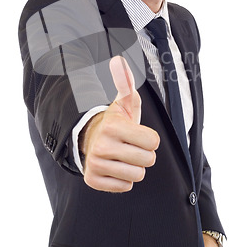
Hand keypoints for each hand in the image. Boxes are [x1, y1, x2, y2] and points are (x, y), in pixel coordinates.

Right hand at [81, 56, 159, 191]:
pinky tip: (115, 167)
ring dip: (134, 167)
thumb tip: (118, 59)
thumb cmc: (116, 121)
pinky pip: (125, 187)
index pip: (154, 142)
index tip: (138, 133)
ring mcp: (96, 165)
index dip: (150, 138)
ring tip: (123, 156)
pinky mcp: (93, 180)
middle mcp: (102, 146)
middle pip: (148, 160)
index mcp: (113, 126)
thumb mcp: (124, 102)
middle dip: (144, 153)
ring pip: (137, 175)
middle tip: (131, 145)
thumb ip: (126, 82)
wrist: (91, 139)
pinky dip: (123, 179)